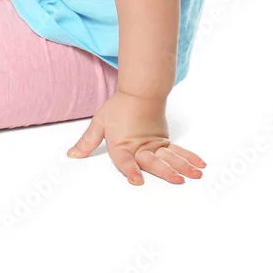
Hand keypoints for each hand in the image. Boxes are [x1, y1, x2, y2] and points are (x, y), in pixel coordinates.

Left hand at [66, 89, 205, 185]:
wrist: (140, 91)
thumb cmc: (119, 108)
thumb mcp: (100, 123)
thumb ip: (87, 142)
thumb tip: (72, 154)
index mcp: (122, 144)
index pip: (125, 161)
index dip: (130, 171)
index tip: (136, 181)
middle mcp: (140, 146)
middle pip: (153, 161)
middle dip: (166, 172)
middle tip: (178, 180)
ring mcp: (155, 144)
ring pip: (170, 157)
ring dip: (183, 166)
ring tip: (196, 175)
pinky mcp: (164, 141)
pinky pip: (178, 151)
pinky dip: (189, 157)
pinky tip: (200, 164)